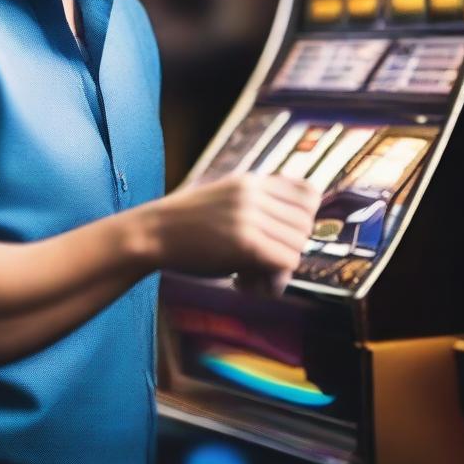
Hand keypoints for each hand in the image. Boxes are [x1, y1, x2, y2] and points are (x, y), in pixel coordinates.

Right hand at [146, 172, 320, 279]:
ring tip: (249, 276)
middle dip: (290, 247)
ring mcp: (249, 215)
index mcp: (251, 180)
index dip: (304, 218)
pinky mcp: (245, 242)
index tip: (284, 235)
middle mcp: (254, 193)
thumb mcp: (225, 199)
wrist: (153, 233)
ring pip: (297, 245)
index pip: (309, 192)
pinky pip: (285, 261)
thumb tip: (297, 228)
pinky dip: (272, 279)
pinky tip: (242, 283)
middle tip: (263, 263)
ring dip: (279, 268)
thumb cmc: (188, 224)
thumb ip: (256, 204)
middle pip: (306, 223)